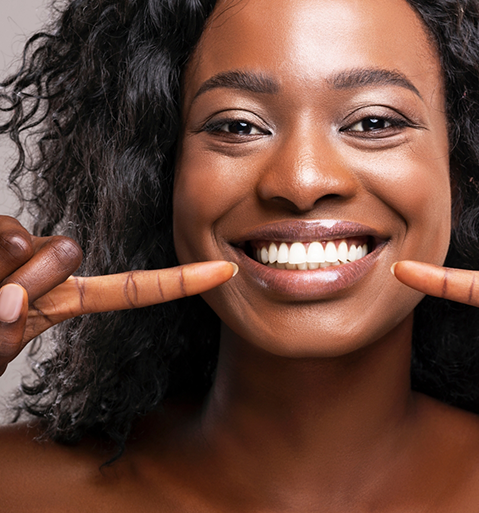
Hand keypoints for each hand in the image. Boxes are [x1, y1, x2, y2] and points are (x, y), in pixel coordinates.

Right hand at [0, 216, 236, 374]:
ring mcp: (16, 256)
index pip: (131, 290)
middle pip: (66, 252)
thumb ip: (8, 314)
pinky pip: (4, 233)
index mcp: (61, 305)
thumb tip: (25, 251)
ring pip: (30, 240)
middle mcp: (44, 276)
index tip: (228, 271)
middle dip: (29, 280)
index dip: (179, 283)